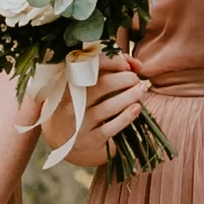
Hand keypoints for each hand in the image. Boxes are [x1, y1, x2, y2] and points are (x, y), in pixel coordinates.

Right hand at [62, 57, 155, 174]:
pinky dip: (125, 117)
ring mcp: (81, 123)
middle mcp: (73, 103)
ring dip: (129, 95)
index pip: (90, 68)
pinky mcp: (90, 140)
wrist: (62, 141)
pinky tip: (136, 108)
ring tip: (142, 89)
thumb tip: (134, 63)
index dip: (111, 62)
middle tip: (135, 78)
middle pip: (102, 85)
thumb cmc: (80, 108)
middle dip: (124, 78)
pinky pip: (110, 128)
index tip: (126, 63)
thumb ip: (109, 72)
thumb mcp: (86, 89)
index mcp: (71, 86)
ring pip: (107, 106)